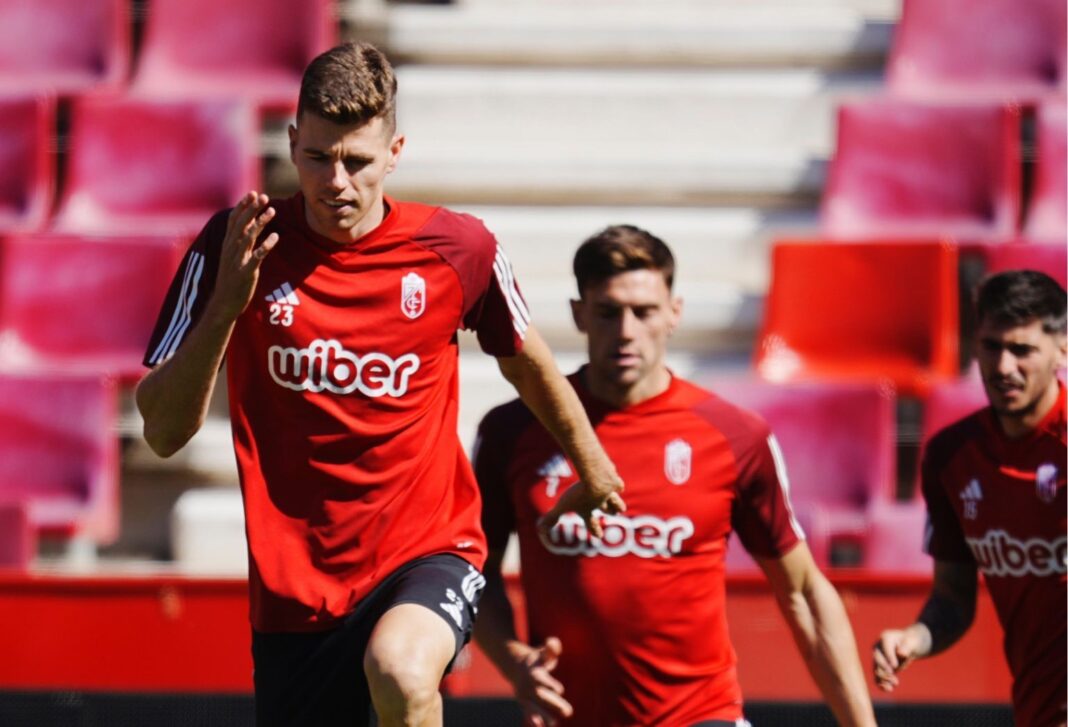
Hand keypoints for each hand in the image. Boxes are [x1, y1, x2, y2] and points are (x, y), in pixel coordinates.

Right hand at [210, 191, 279, 320]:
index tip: (253, 193)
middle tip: (263, 196)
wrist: (224, 303)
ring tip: (272, 210)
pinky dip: (266, 246)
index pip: (234, 220)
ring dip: (260, 223)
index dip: (243, 206)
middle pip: (241, 224)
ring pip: (248, 237)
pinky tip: (275, 236)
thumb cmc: (231, 279)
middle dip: (252, 209)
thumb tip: (249, 223)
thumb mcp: (232, 257)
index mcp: (227, 244)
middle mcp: (230, 250)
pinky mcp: (245, 272)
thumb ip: (240, 241)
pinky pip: (256, 257)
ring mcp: (237, 261)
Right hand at [506, 638, 571, 726]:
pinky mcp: (524, 704)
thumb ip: (551, 648)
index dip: (549, 684)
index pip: (540, 680)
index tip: (560, 690)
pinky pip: (528, 713)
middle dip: (554, 703)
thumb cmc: (536, 660)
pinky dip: (533, 720)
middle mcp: (527, 686)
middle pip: (540, 696)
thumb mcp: (543, 652)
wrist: (514, 666)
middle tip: (569, 711)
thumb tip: (553, 643)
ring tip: (554, 723)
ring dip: (543, 716)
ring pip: (533, 708)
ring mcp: (524, 696)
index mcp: (533, 673)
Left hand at [537, 473, 624, 539]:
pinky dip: (617, 486)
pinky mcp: (614, 481)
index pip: (591, 523)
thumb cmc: (580, 494)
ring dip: (617, 504)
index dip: (594, 529)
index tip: (598, 536)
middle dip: (610, 514)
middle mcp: (601, 503)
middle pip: (608, 511)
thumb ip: (552, 517)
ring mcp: (609, 493)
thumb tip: (540, 530)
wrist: (598, 479)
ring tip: (620, 508)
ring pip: (616, 501)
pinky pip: (617, 485)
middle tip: (613, 516)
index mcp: (588, 510)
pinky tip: (617, 484)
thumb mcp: (564, 505)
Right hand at [872, 626, 927, 691]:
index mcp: (885, 638)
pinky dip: (881, 683)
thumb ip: (907, 647)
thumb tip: (901, 653)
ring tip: (894, 685)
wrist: (909, 646)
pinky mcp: (881, 667)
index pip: (886, 648)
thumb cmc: (912, 642)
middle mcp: (879, 647)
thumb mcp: (913, 642)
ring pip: (877, 669)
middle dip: (885, 670)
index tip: (894, 667)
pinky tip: (887, 689)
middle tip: (895, 679)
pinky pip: (878, 676)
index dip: (889, 657)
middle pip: (878, 659)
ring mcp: (879, 658)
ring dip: (884, 678)